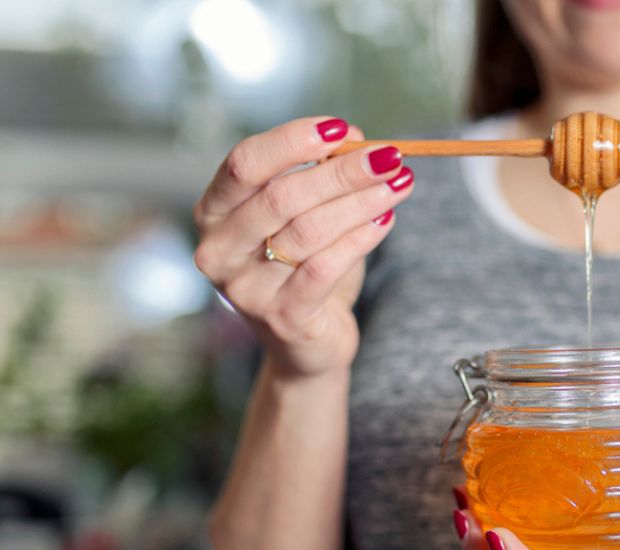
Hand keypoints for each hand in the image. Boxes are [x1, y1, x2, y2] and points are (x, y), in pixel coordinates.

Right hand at [193, 116, 415, 377]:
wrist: (306, 345)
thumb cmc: (303, 270)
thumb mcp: (304, 217)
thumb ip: (318, 178)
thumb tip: (354, 140)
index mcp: (213, 213)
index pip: (245, 163)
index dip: (293, 140)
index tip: (343, 128)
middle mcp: (219, 250)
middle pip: (282, 196)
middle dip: (342, 172)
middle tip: (390, 157)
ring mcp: (246, 289)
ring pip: (308, 232)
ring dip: (360, 202)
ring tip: (400, 184)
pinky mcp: (283, 318)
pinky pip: (324, 269)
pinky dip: (360, 240)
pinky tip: (386, 221)